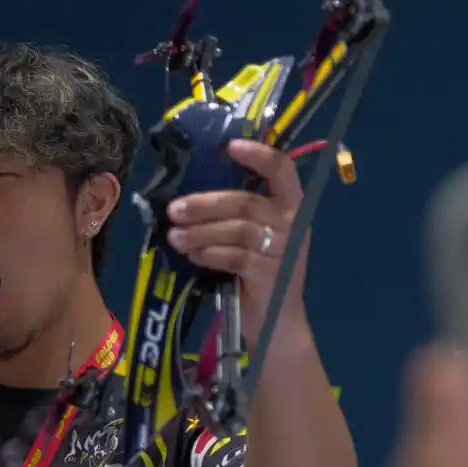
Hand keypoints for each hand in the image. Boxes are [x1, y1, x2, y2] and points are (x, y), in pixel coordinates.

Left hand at [165, 138, 307, 341]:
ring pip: (237, 230)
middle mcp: (294, 221)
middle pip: (246, 202)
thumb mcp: (252, 233)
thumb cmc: (256, 269)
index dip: (258, 154)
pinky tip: (192, 256)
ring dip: (199, 232)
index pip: (282, 168)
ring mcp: (285, 248)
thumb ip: (235, 209)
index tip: (229, 146)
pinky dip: (208, 254)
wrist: (276, 320)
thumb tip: (186, 189)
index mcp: (290, 203)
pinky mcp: (271, 274)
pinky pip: (234, 256)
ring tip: (174, 237)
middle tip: (174, 210)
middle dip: (204, 204)